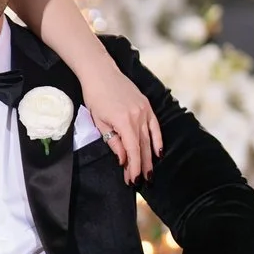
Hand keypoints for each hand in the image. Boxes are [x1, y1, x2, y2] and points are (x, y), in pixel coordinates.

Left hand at [75, 64, 160, 183]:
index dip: (133, 167)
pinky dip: (158, 140)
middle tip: (140, 181)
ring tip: (149, 172)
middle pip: (142, 147)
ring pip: (149, 139)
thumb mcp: (99, 121)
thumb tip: (123, 159)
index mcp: (124, 121)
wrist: (101, 72)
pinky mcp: (147, 106)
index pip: (132, 150)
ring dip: (149, 158)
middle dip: (141, 166)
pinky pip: (155, 127)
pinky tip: (158, 153)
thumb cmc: (95, 96)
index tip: (132, 180)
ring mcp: (144, 110)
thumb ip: (113, 141)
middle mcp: (138, 116)